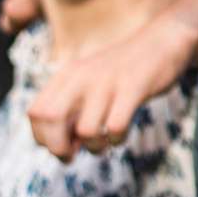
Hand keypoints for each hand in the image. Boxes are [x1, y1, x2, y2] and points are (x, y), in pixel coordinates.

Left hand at [26, 11, 197, 160]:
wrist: (162, 41)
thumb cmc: (124, 70)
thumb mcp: (90, 81)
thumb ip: (72, 108)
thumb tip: (62, 148)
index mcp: (68, 75)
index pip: (35, 112)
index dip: (42, 137)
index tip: (61, 145)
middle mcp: (82, 77)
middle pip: (50, 119)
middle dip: (58, 147)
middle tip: (72, 155)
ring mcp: (107, 82)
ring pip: (85, 130)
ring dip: (93, 147)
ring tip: (104, 143)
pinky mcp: (133, 89)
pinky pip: (116, 127)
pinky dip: (117, 139)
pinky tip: (121, 134)